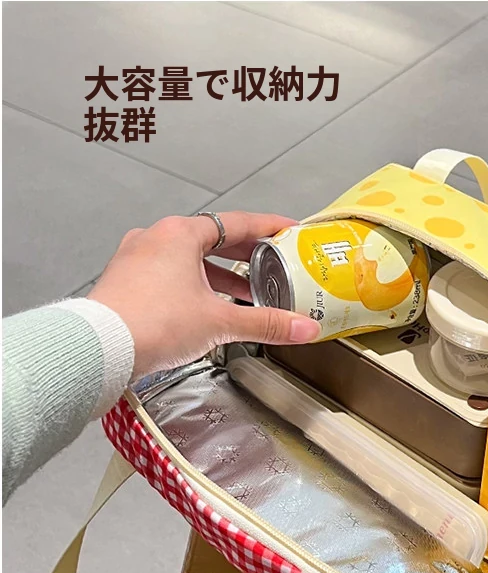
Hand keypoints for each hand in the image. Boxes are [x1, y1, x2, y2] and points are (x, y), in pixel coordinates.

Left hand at [88, 211, 320, 378]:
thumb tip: (303, 328)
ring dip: (219, 273)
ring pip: (188, 258)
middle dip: (245, 254)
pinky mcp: (126, 283)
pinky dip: (193, 284)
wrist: (99, 350)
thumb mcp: (220, 322)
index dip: (269, 227)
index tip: (289, 231)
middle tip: (271, 262)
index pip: (237, 223)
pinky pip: (168, 274)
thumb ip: (266, 323)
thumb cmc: (151, 323)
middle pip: (212, 239)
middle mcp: (155, 239)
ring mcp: (136, 259)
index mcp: (180, 234)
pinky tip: (206, 306)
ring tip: (244, 292)